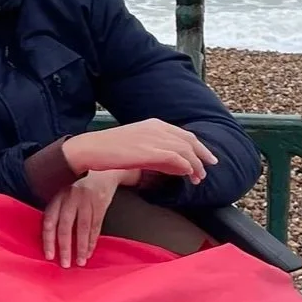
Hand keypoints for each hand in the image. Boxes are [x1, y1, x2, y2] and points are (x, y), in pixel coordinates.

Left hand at [41, 170, 130, 267]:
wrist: (102, 171)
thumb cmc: (79, 188)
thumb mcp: (64, 194)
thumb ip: (57, 211)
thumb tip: (48, 239)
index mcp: (58, 196)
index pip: (50, 221)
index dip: (48, 240)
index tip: (49, 256)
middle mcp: (70, 197)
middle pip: (65, 226)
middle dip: (65, 248)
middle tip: (65, 264)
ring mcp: (86, 200)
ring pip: (82, 228)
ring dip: (81, 247)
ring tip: (80, 262)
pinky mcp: (100, 203)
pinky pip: (96, 226)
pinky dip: (92, 241)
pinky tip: (89, 252)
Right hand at [61, 119, 215, 184]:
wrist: (90, 149)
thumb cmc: (108, 150)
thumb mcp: (135, 145)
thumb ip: (155, 151)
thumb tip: (174, 163)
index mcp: (153, 124)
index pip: (183, 133)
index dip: (197, 145)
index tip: (206, 157)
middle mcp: (156, 128)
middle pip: (189, 140)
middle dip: (202, 154)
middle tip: (211, 166)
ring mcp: (154, 138)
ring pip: (185, 150)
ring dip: (195, 165)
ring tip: (199, 177)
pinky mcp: (150, 151)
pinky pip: (175, 158)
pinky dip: (185, 166)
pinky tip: (188, 175)